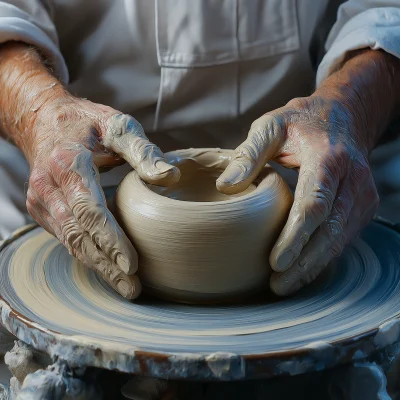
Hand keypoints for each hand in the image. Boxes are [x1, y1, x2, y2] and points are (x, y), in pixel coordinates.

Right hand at [25, 95, 179, 298]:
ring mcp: (41, 201)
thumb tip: (171, 177)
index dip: (111, 239)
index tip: (132, 264)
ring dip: (98, 266)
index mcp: (67, 164)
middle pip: (79, 235)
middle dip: (106, 265)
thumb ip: (142, 151)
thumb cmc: (87, 123)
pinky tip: (109, 268)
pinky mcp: (42, 210)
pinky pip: (66, 238)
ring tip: (125, 287)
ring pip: (71, 242)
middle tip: (133, 288)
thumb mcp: (117, 125)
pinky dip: (88, 254)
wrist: (44, 121)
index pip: (90, 211)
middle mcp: (48, 187)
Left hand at [217, 95, 378, 295]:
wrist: (342, 118)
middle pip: (330, 230)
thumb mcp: (270, 127)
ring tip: (285, 285)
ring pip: (339, 239)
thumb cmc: (301, 123)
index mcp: (330, 158)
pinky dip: (322, 257)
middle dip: (304, 262)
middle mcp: (353, 180)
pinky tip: (302, 270)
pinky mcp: (362, 207)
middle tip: (277, 285)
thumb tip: (225, 186)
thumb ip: (248, 154)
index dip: (296, 235)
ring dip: (313, 266)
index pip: (315, 204)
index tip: (276, 262)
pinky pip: (343, 237)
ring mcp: (362, 195)